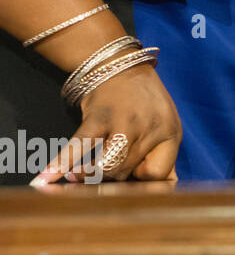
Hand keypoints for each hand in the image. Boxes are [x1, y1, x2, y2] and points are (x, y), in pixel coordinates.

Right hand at [30, 65, 182, 185]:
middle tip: (96, 182)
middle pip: (126, 172)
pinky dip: (59, 165)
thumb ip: (164, 157)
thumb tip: (168, 189)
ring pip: (106, 166)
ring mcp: (123, 122)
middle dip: (110, 181)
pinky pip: (78, 147)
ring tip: (76, 179)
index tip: (129, 181)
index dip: (141, 182)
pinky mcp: (97, 117)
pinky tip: (44, 181)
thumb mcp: (165, 126)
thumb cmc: (145, 103)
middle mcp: (149, 128)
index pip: (157, 174)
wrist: (121, 65)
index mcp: (169, 132)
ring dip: (88, 176)